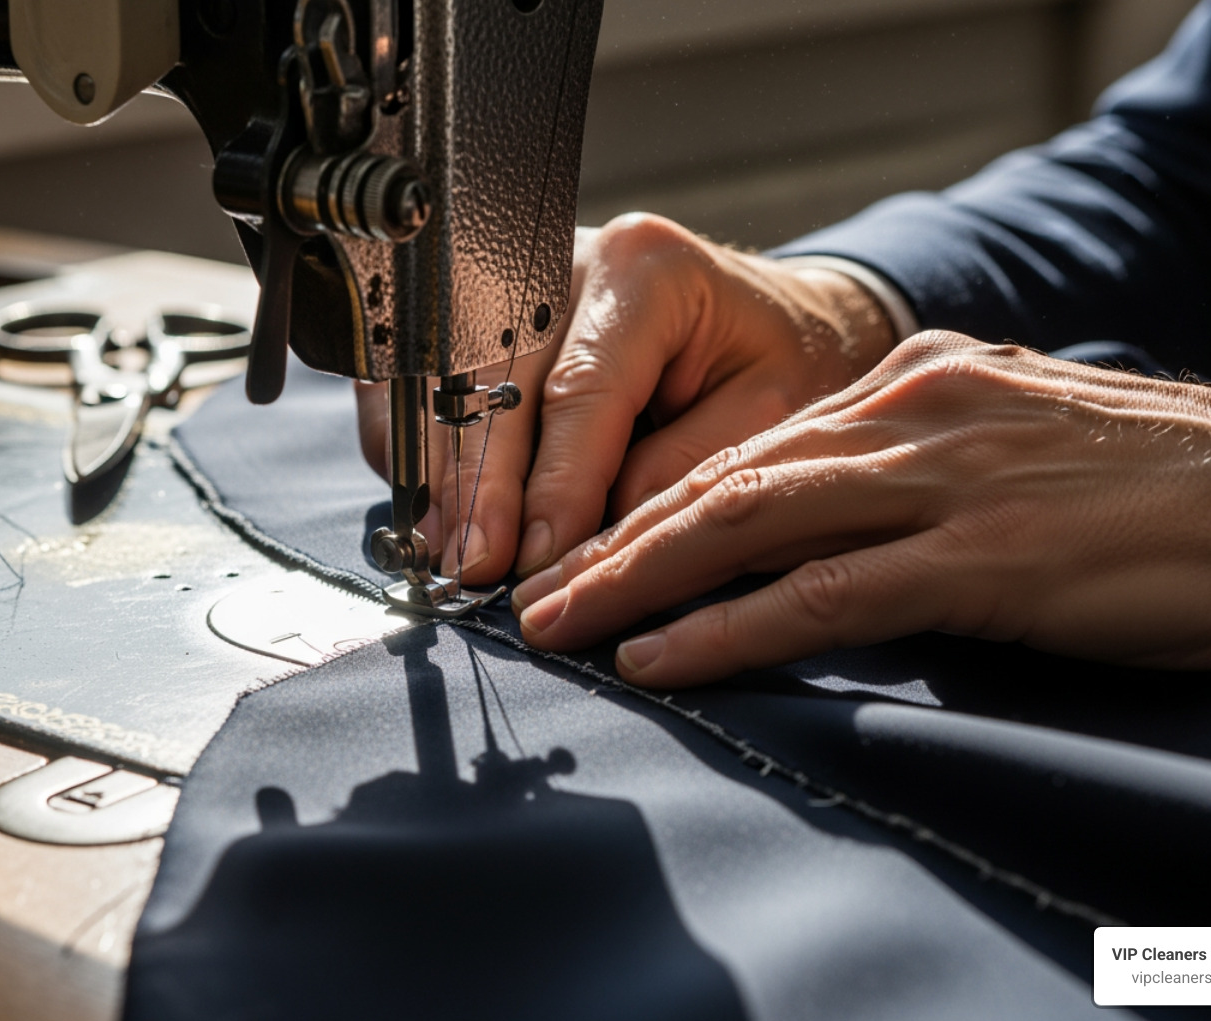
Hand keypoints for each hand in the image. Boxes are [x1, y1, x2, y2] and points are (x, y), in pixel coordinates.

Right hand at [356, 214, 894, 581]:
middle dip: (477, 486)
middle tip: (470, 570)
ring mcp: (511, 284)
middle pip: (492, 384)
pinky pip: (432, 389)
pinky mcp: (483, 318)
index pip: (580, 391)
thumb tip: (587, 538)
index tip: (536, 561)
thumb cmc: (778, 363)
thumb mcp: (770, 412)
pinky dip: (432, 458)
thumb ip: (683, 468)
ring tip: (444, 557)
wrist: (769, 317)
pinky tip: (440, 519)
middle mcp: (562, 260)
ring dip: (442, 477)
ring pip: (445, 386)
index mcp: (643, 269)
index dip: (553, 485)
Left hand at [511, 332, 1210, 685]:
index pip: (754, 446)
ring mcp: (942, 480)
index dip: (658, 503)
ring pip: (748, 524)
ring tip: (563, 625)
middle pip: (724, 477)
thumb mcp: (1015, 447)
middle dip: (617, 539)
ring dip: (639, 580)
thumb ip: (921, 472)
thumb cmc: (1160, 485)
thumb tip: (839, 527)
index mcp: (917, 384)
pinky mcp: (980, 556)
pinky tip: (663, 655)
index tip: (592, 549)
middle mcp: (911, 414)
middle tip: (539, 591)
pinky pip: (821, 594)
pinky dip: (727, 628)